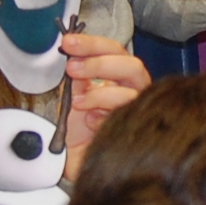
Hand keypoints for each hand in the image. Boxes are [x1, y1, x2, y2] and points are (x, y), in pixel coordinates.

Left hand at [59, 33, 150, 168]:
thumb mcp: (72, 93)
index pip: (115, 51)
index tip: (69, 42)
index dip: (93, 44)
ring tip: (76, 101)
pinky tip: (89, 121)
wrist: (72, 161)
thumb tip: (72, 51)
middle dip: (100, 63)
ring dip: (99, 93)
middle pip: (132, 65)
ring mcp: (136, 110)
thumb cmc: (76, 130)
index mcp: (117, 76)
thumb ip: (76, 74)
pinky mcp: (135, 129)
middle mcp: (132, 90)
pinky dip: (104, 115)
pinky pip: (127, 116)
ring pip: (132, 92)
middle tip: (72, 68)